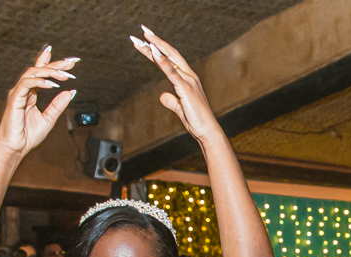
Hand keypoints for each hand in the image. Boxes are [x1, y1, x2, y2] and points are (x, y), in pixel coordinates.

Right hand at [0, 46, 78, 159]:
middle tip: (72, 63)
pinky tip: (51, 85)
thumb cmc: (28, 135)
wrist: (16, 147)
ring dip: (49, 72)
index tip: (71, 60)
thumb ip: (58, 105)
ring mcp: (18, 92)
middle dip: (56, 64)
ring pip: (32, 73)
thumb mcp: (49, 118)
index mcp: (31, 92)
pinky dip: (39, 82)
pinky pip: (26, 84)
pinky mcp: (14, 98)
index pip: (41, 73)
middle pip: (39, 69)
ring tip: (64, 76)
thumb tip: (70, 92)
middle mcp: (23, 89)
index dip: (54, 63)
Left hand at [131, 27, 219, 143]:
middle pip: (170, 53)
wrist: (208, 131)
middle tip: (142, 30)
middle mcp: (189, 76)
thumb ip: (171, 101)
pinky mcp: (186, 89)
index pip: (170, 59)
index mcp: (188, 79)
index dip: (157, 49)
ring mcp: (189, 81)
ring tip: (142, 38)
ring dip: (155, 47)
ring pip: (170, 58)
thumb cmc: (197, 121)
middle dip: (155, 41)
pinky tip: (153, 53)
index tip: (145, 41)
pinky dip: (162, 62)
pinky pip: (172, 73)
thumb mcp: (180, 109)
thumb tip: (162, 96)